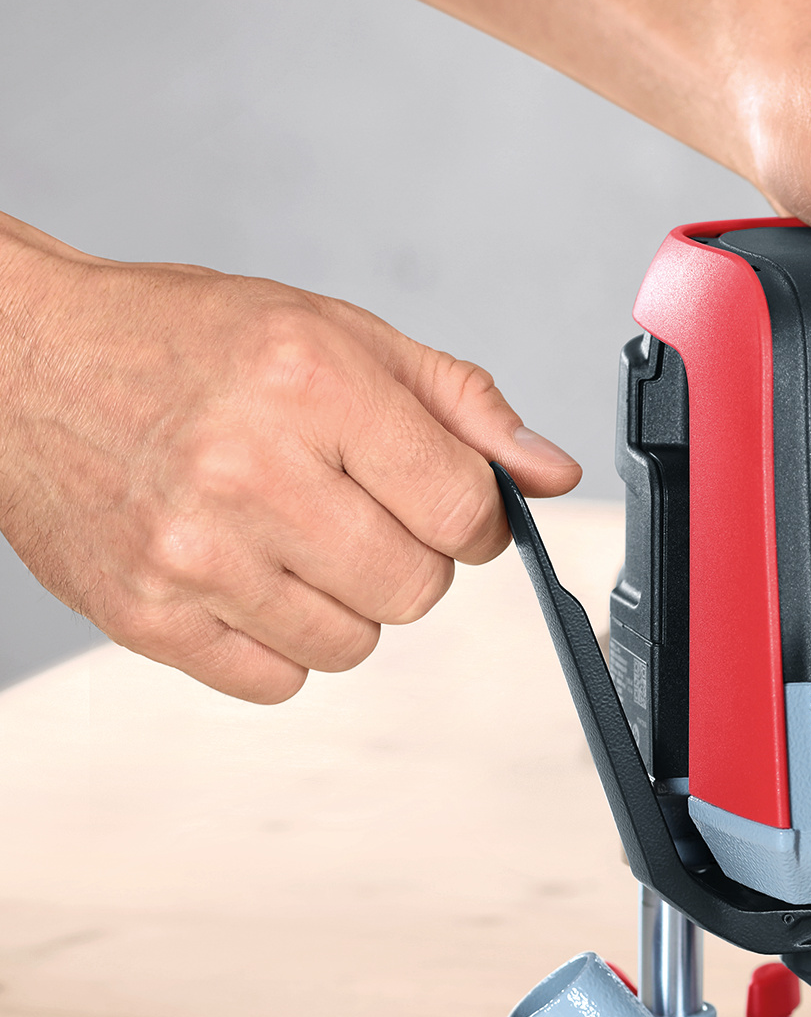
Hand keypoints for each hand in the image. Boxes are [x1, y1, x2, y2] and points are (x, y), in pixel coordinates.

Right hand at [0, 213, 579, 701]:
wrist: (20, 363)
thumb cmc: (182, 343)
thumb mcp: (338, 334)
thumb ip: (461, 405)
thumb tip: (551, 474)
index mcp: (309, 384)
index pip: (464, 510)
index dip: (473, 518)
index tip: (442, 505)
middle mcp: (248, 470)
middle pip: (417, 590)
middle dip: (409, 558)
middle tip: (351, 510)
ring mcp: (192, 554)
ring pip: (355, 644)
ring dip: (346, 602)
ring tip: (289, 537)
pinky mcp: (148, 617)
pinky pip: (279, 681)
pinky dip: (282, 641)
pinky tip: (247, 575)